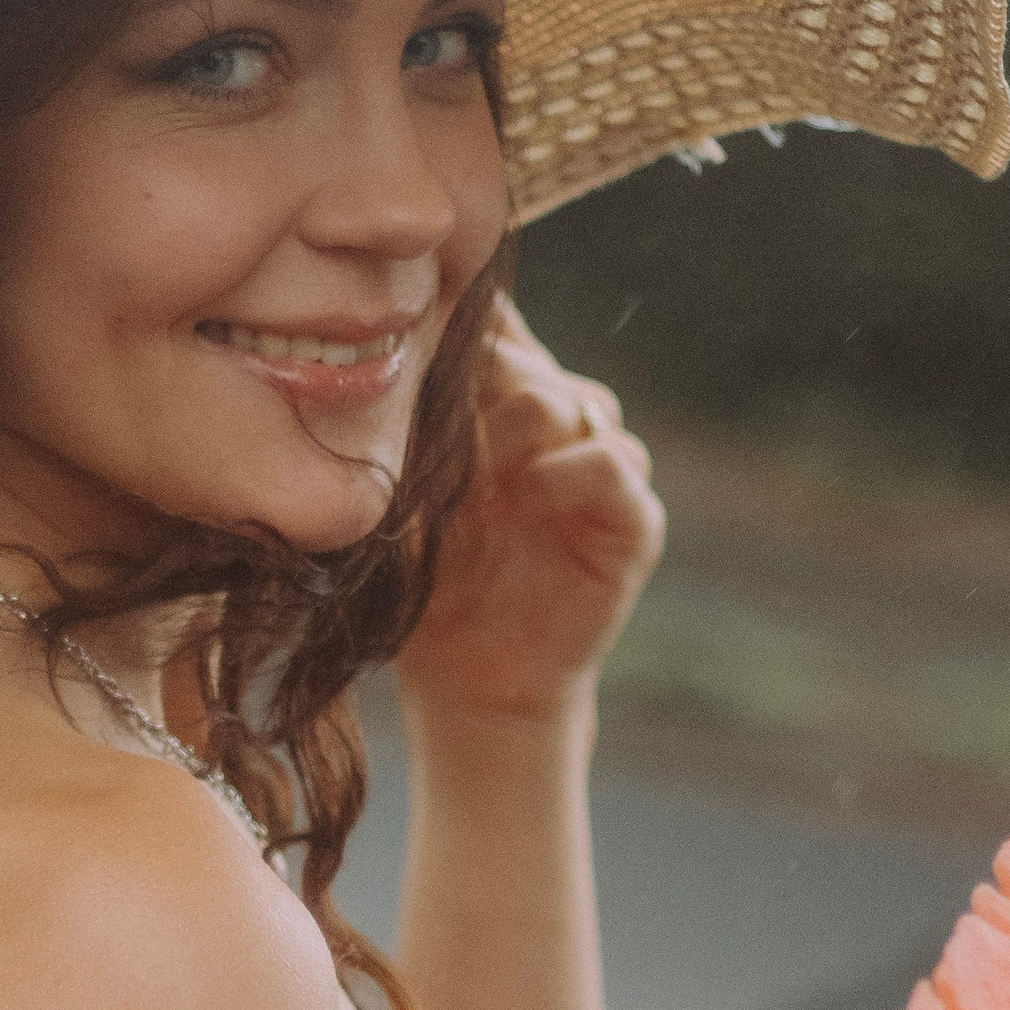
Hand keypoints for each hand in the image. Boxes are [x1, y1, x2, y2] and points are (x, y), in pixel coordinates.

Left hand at [397, 293, 665, 729]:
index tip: (404, 357)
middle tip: (427, 440)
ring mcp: (601, 462)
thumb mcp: (397, 503)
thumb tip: (375, 355)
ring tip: (468, 483)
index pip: (488, 324)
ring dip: (511, 433)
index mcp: (501, 400)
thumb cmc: (423, 589)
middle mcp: (560, 419)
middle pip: (520, 357)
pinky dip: (563, 474)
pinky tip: (522, 498)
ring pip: (566, 401)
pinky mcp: (633, 518)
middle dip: (472, 389)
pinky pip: (611, 463)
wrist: (470, 685)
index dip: (448, 330)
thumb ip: (403, 433)